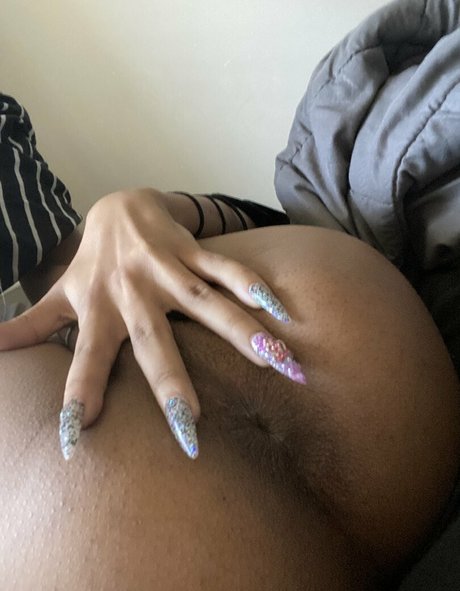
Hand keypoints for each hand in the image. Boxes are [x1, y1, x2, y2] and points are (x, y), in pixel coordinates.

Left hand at [0, 188, 304, 459]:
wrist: (119, 206)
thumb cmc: (91, 261)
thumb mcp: (59, 293)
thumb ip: (31, 324)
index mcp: (98, 311)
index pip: (85, 359)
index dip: (78, 395)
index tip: (75, 438)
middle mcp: (133, 294)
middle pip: (154, 342)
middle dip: (171, 384)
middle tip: (191, 429)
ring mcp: (166, 271)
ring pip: (206, 303)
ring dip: (241, 333)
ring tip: (276, 363)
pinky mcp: (191, 251)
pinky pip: (226, 268)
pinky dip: (253, 287)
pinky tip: (282, 312)